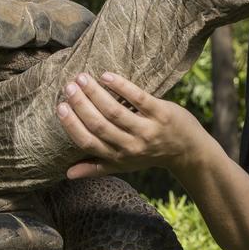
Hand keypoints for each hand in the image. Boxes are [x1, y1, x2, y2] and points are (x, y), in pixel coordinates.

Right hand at [56, 71, 212, 179]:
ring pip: (115, 111)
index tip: (60, 107)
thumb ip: (96, 167)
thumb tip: (68, 174)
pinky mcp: (161, 113)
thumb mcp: (123, 165)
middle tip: (69, 86)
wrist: (188, 151)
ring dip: (96, 93)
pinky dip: (121, 86)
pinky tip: (106, 75)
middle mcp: (131, 146)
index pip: (88, 142)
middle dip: (81, 105)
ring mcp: (147, 130)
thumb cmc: (150, 155)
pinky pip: (138, 98)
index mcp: (117, 157)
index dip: (72, 125)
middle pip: (99, 125)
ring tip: (82, 78)